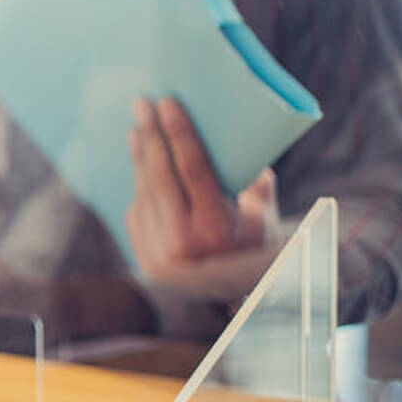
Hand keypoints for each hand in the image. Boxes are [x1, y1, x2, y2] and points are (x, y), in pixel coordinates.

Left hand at [127, 98, 281, 296]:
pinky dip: (140, 183)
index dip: (179, 134)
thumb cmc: (255, 249)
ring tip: (138, 127)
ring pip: (144, 191)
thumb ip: (256, 184)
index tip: (168, 103)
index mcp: (216, 229)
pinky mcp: (141, 254)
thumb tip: (242, 143)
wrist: (233, 297)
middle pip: (159, 177)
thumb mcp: (263, 217)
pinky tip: (140, 159)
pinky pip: (138, 207)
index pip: (193, 170)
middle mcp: (182, 242)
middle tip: (143, 103)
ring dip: (139, 156)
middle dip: (150, 136)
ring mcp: (156, 251)